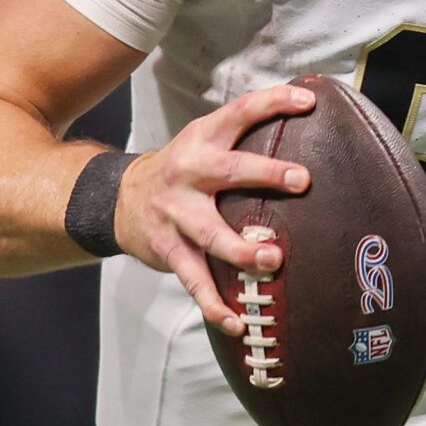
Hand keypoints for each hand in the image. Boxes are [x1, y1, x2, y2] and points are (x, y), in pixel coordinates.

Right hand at [115, 83, 315, 336]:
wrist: (117, 199)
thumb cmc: (182, 171)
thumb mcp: (203, 142)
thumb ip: (242, 138)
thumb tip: (303, 118)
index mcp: (202, 140)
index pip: (239, 112)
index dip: (272, 103)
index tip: (307, 103)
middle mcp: (188, 173)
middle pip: (229, 171)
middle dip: (266, 175)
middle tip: (301, 181)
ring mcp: (176, 214)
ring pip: (211, 234)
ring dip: (242, 250)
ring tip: (272, 260)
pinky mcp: (169, 250)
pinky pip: (194, 281)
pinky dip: (215, 305)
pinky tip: (237, 323)